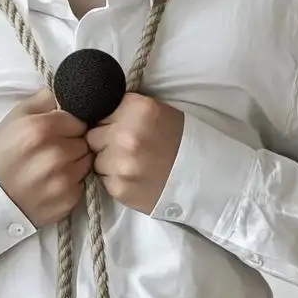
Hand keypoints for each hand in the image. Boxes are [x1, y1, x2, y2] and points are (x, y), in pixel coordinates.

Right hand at [0, 87, 92, 226]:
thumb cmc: (1, 152)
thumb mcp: (14, 118)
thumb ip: (42, 101)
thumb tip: (65, 93)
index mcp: (41, 129)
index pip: (79, 120)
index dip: (70, 125)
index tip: (59, 131)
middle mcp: (56, 155)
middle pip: (85, 141)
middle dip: (73, 143)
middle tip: (54, 150)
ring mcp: (63, 180)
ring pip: (87, 163)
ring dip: (75, 163)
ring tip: (54, 167)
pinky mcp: (68, 201)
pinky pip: (82, 185)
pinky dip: (72, 183)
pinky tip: (53, 183)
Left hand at [87, 93, 184, 214]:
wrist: (205, 177)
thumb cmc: (180, 142)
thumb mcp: (156, 111)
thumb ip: (125, 110)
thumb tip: (94, 114)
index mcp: (137, 109)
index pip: (100, 113)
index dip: (110, 122)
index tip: (124, 129)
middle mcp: (126, 135)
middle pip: (92, 137)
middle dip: (106, 143)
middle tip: (129, 149)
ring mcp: (122, 164)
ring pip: (96, 160)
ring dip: (110, 163)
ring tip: (135, 165)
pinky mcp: (121, 188)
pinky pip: (104, 180)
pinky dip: (117, 180)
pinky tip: (136, 179)